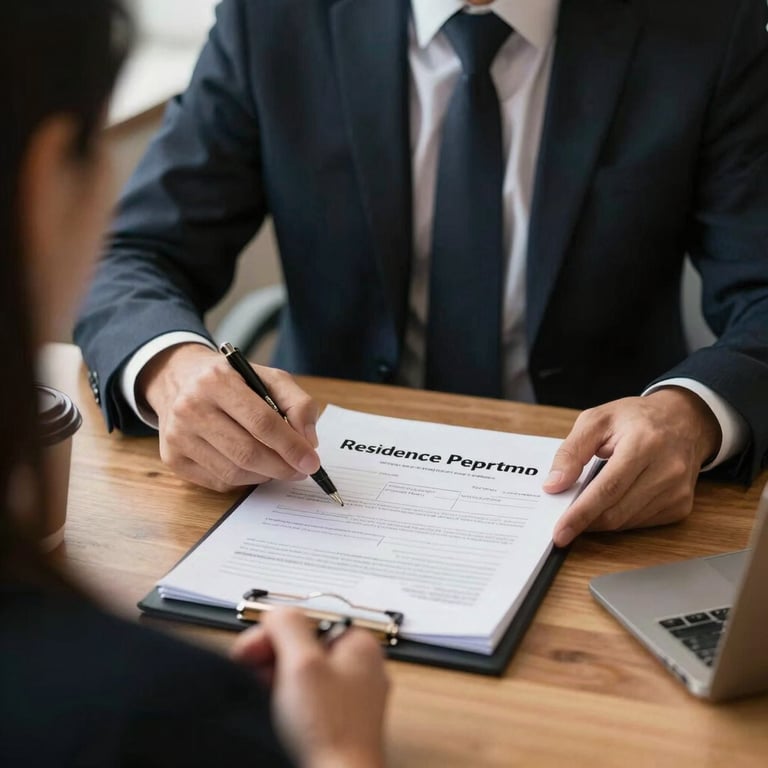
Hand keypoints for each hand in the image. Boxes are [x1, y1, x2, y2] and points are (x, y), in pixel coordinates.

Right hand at [139, 343, 320, 491]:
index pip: (262, 422)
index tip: (312, 462)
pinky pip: (219, 482)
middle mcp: (191, 407)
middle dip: (282, 467)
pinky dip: (244, 480)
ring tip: (278, 465)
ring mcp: (178, 436)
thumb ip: (298, 404)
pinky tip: (252, 466)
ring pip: (234, 472)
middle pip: (247, 453)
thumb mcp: (269, 377)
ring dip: (265, 475)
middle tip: (300, 471)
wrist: (179, 380)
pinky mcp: (172, 458)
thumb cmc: (232, 381)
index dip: (291, 446)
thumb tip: (308, 442)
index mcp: (217, 380)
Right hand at [232, 609, 388, 767]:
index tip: (252, 647)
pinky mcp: (339, 722)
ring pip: (303, 672)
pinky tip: (276, 713)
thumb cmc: (330, 732)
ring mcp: (351, 697)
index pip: (309, 617)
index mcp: (360, 644)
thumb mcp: (302, 664)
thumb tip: (277, 612)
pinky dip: (287, 700)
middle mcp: (361, 668)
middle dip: (273, 655)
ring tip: (263, 694)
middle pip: (305, 644)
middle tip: (251, 670)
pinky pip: (308, 698)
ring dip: (276, 678)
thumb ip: (288, 625)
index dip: (274, 631)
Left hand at [544, 388, 720, 545]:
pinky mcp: (681, 505)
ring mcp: (677, 491)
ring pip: (626, 522)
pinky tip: (611, 503)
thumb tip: (554, 485)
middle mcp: (666, 469)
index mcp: (644, 443)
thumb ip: (571, 452)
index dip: (581, 513)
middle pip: (616, 511)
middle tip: (562, 525)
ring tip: (586, 505)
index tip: (559, 532)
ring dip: (600, 521)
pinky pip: (639, 523)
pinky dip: (618, 518)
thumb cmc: (635, 418)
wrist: (682, 419)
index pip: (608, 488)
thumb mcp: (596, 421)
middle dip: (584, 522)